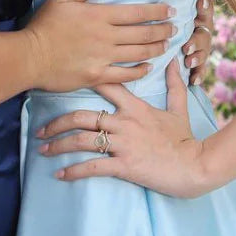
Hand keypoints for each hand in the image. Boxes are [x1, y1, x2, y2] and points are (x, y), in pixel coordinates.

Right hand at [25, 0, 175, 93]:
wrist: (29, 57)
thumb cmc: (44, 26)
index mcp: (99, 15)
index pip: (136, 12)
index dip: (157, 11)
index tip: (171, 10)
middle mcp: (106, 37)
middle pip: (143, 33)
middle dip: (163, 30)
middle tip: (175, 28)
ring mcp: (103, 58)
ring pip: (138, 53)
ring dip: (156, 48)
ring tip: (167, 45)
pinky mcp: (98, 76)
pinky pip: (125, 74)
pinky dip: (140, 70)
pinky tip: (149, 66)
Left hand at [37, 59, 209, 197]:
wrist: (195, 165)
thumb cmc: (185, 138)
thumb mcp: (179, 108)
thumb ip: (173, 84)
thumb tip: (172, 60)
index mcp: (135, 107)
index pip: (105, 85)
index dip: (83, 81)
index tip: (62, 82)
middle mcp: (124, 122)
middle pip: (82, 116)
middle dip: (57, 122)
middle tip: (40, 130)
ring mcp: (123, 143)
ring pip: (82, 140)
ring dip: (58, 145)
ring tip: (44, 150)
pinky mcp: (124, 165)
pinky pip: (92, 167)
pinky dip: (73, 170)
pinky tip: (60, 175)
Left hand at [181, 0, 218, 84]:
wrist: (186, 32)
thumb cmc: (190, 11)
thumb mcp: (194, 0)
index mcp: (203, 15)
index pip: (206, 10)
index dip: (205, 5)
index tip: (200, 1)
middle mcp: (205, 31)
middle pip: (204, 34)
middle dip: (197, 39)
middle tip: (187, 45)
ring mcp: (203, 47)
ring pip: (203, 52)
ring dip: (197, 57)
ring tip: (188, 61)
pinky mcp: (198, 61)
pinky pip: (201, 69)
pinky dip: (199, 75)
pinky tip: (194, 81)